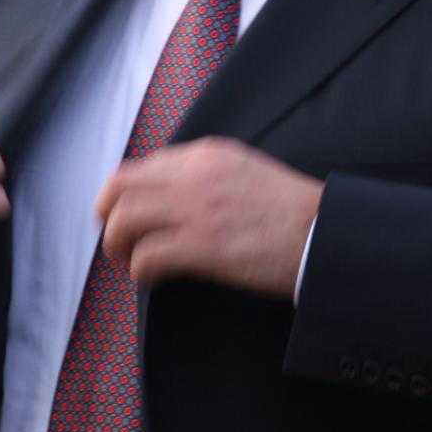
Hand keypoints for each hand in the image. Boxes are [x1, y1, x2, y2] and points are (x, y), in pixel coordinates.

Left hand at [95, 136, 322, 299]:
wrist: (324, 233)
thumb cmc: (292, 211)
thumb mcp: (246, 171)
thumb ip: (208, 175)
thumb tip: (176, 196)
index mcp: (207, 154)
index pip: (145, 165)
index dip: (128, 192)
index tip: (129, 213)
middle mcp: (195, 175)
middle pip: (121, 185)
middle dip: (108, 213)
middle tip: (115, 237)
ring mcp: (196, 210)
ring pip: (125, 219)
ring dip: (118, 244)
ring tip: (130, 260)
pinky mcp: (202, 246)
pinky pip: (147, 256)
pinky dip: (140, 270)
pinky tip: (151, 277)